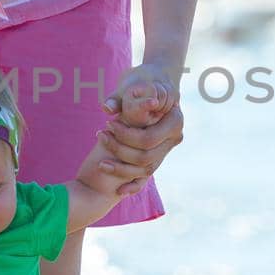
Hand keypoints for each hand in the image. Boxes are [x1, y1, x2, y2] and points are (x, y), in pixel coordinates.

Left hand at [98, 64, 183, 196]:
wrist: (153, 84)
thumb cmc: (142, 83)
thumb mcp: (131, 86)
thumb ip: (118, 99)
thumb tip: (107, 108)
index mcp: (173, 121)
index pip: (147, 138)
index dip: (125, 135)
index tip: (108, 125)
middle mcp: (174, 138)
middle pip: (146, 156)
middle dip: (120, 151)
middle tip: (101, 135)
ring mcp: (166, 150)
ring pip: (145, 170)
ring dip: (121, 169)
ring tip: (100, 162)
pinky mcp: (156, 157)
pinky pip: (147, 178)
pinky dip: (134, 186)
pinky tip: (118, 191)